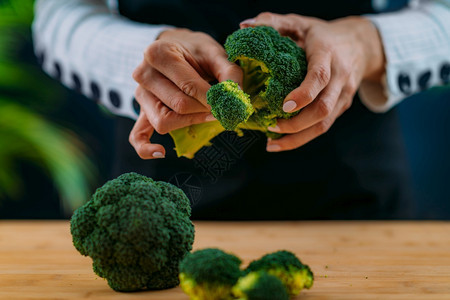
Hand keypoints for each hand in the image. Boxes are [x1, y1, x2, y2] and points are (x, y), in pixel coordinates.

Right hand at [131, 28, 242, 158]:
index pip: (188, 87)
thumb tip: (236, 96)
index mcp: (158, 54)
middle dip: (203, 110)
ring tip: (207, 114)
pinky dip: (146, 147)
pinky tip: (161, 152)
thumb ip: (229, 72)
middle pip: (178, 106)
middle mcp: (143, 74)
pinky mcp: (142, 110)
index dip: (211, 99)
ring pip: (164, 122)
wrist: (175, 47)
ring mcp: (140, 94)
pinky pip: (138, 134)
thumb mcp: (215, 52)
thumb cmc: (196, 50)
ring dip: (190, 122)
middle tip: (220, 107)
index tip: (227, 103)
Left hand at [240, 13, 384, 151]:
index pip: (320, 77)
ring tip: (271, 143)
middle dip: (296, 124)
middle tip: (270, 126)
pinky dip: (303, 137)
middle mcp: (340, 77)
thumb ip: (273, 21)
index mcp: (327, 54)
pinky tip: (282, 140)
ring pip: (324, 124)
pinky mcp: (342, 106)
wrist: (362, 44)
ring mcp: (344, 95)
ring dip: (297, 138)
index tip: (284, 106)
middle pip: (323, 108)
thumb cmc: (322, 34)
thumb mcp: (300, 22)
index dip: (304, 94)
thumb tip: (244, 26)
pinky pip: (324, 126)